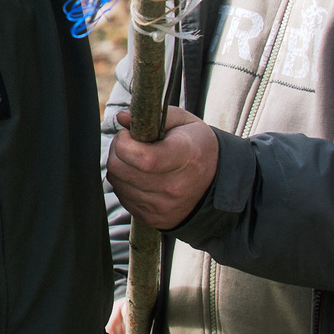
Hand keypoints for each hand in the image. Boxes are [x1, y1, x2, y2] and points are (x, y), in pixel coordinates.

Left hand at [106, 105, 219, 229]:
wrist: (216, 182)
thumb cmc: (196, 145)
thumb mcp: (183, 121)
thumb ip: (152, 115)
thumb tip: (121, 118)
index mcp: (186, 157)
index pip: (144, 158)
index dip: (125, 143)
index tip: (129, 134)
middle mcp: (175, 187)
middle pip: (121, 169)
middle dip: (117, 150)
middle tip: (130, 143)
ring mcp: (163, 206)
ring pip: (117, 182)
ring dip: (119, 166)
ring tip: (136, 159)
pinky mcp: (153, 218)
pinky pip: (122, 196)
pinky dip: (124, 183)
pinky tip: (140, 176)